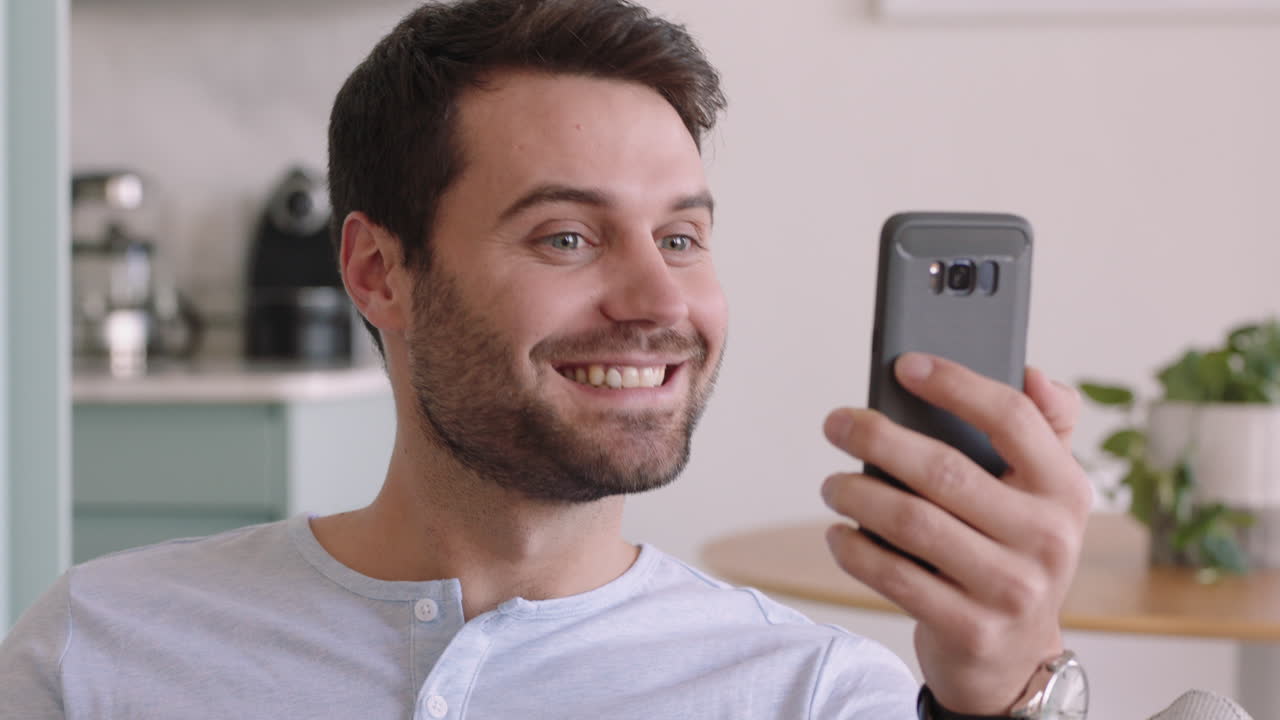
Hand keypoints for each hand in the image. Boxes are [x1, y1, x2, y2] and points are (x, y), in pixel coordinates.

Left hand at [820, 352, 1091, 714]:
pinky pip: (895, 578)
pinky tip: (839, 534)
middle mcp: (1047, 538)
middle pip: (945, 470)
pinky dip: (855, 550)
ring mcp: (1011, 589)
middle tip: (836, 423)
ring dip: (857, 494)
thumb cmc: (1014, 551)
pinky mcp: (971, 629)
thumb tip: (1035, 374)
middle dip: (878, 438)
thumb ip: (1043, 428)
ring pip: (912, 523)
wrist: (1014, 656)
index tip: (904, 365)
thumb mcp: (1044, 493)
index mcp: (1066, 489)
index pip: (1013, 417)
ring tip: (833, 484)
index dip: (955, 383)